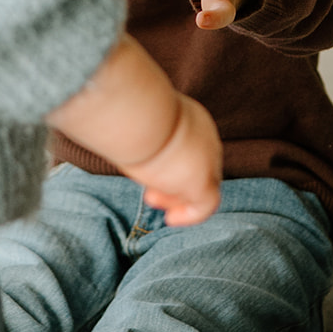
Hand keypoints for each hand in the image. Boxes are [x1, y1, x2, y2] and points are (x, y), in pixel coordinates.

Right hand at [120, 92, 222, 225]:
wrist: (136, 114)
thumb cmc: (128, 112)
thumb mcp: (138, 121)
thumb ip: (142, 131)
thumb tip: (124, 135)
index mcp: (191, 119)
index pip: (189, 147)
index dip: (171, 164)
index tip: (149, 173)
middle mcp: (206, 137)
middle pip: (197, 168)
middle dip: (173, 183)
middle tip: (150, 193)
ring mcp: (208, 160)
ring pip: (202, 187)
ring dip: (178, 198)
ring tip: (153, 200)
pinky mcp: (203, 181)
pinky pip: (205, 205)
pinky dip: (190, 215)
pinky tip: (172, 219)